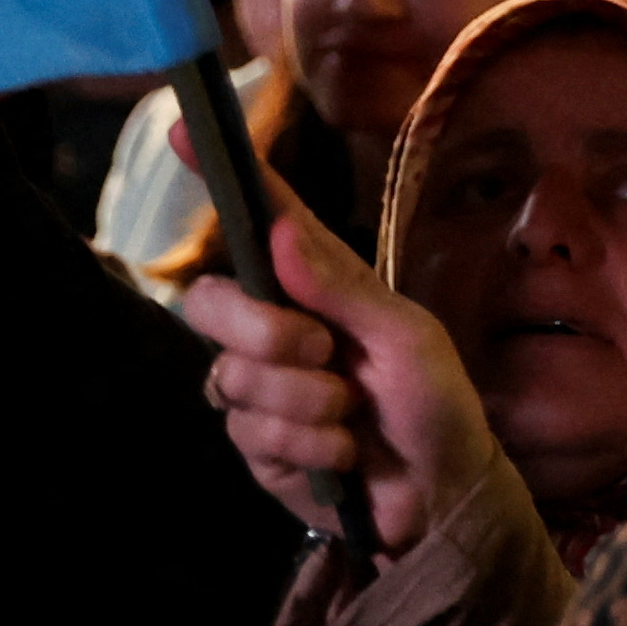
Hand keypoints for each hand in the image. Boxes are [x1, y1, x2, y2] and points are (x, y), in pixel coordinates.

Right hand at [179, 198, 497, 557]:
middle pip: (212, 302)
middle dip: (267, 335)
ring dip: (306, 404)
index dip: (225, 176)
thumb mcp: (408, 339)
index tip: (185, 129)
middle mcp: (277, 326)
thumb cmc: (436, 404)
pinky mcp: (255, 442)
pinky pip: (250, 432)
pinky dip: (307, 446)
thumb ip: (343, 288)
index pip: (262, 220)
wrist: (441, 496)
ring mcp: (259, 385)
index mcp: (319, 285)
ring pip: (233, 378)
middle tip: (326, 356)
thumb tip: (280, 231)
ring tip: (353, 419)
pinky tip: (341, 457)